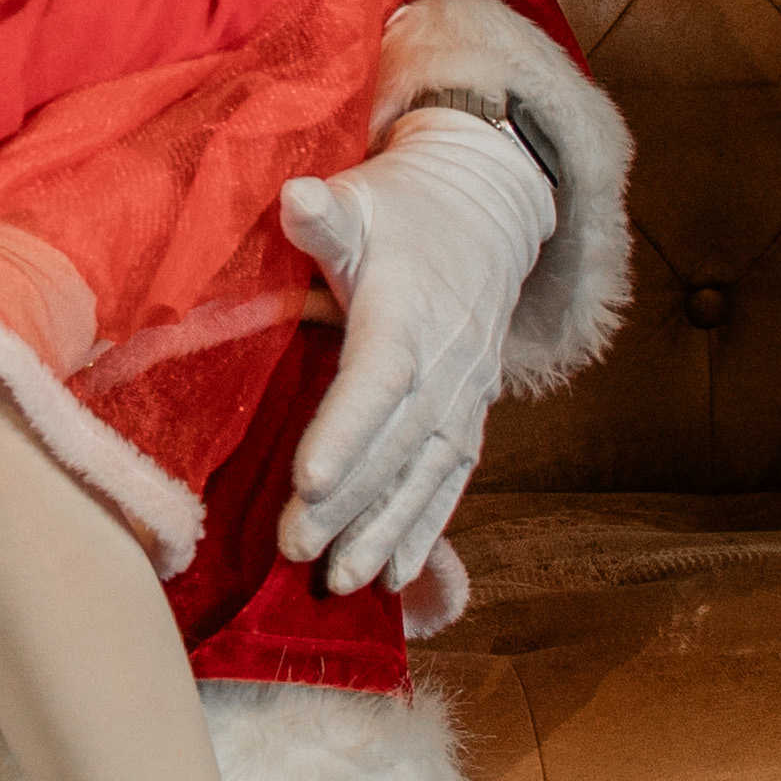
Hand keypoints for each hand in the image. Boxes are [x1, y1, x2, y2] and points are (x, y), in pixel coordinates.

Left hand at [274, 103, 554, 598]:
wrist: (484, 216)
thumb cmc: (399, 212)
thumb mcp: (361, 200)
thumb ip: (325, 216)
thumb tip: (296, 198)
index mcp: (407, 312)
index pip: (377, 379)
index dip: (345, 432)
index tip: (307, 482)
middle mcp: (445, 364)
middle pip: (396, 444)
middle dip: (349, 504)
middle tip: (296, 552)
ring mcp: (464, 396)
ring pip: (425, 475)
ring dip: (384, 532)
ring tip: (342, 582)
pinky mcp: (469, 417)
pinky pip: (449, 482)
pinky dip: (422, 531)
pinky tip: (391, 578)